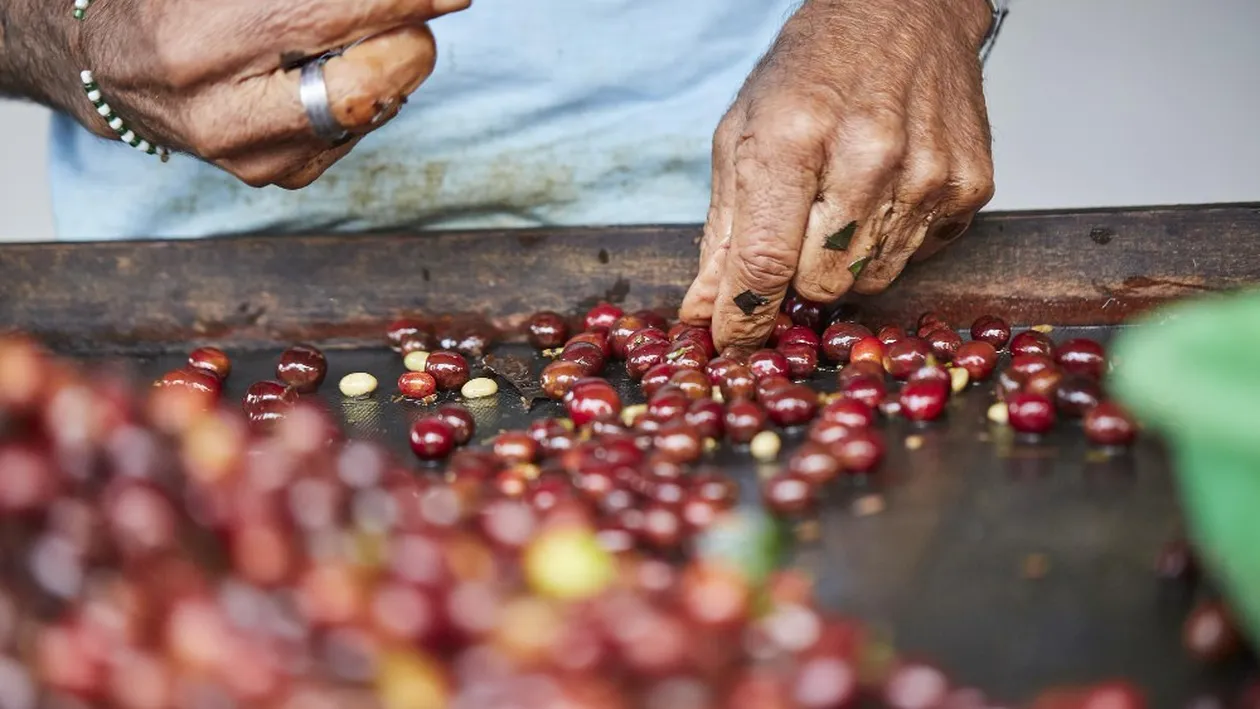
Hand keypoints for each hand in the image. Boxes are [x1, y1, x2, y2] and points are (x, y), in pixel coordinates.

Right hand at [14, 0, 468, 187]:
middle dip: (406, 41)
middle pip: (362, 86)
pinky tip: (337, 68)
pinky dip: (370, 92)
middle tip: (414, 11)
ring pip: (369, 113)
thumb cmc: (174, 0)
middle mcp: (220, 116)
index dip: (402, 2)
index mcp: (197, 46)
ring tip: (361, 34)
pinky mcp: (277, 179)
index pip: (328, 18)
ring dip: (389, 65)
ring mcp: (250, 159)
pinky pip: (358, 132)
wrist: (111, 63)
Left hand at [680, 0, 996, 350]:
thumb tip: (704, 312)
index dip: (743, 316)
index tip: (729, 340)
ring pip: (869, 281)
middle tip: (795, 236)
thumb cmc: (812, 69)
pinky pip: (916, 257)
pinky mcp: (969, 186)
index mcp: (793, 137)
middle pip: (820, 285)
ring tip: (841, 202)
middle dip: (797, 278)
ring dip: (844, 261)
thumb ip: (723, 232)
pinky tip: (884, 191)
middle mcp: (867, 156)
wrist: (904, 12)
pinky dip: (891, 241)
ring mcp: (927, 173)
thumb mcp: (742, 134)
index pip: (764, 261)